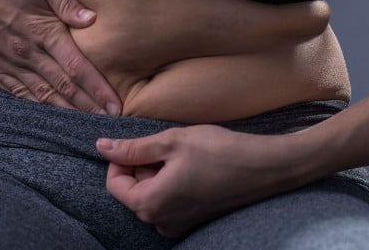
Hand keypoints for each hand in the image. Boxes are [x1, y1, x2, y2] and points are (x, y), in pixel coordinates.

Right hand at [0, 0, 120, 113]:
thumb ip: (65, 2)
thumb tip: (90, 19)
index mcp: (42, 30)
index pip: (77, 67)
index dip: (97, 89)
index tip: (114, 106)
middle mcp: (26, 52)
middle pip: (63, 87)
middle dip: (88, 107)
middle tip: (109, 124)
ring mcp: (7, 61)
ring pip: (41, 94)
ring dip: (65, 111)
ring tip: (84, 125)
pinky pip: (17, 91)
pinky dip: (35, 105)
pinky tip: (48, 113)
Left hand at [95, 125, 308, 236]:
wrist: (267, 168)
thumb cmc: (221, 151)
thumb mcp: (172, 141)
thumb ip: (133, 148)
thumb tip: (101, 148)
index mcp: (150, 204)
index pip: (114, 184)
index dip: (121, 159)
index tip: (142, 143)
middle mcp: (161, 223)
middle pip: (133, 192)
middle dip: (143, 167)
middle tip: (168, 147)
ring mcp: (179, 226)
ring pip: (152, 196)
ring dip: (159, 174)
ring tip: (183, 156)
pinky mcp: (194, 222)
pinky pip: (170, 203)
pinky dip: (174, 184)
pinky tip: (194, 168)